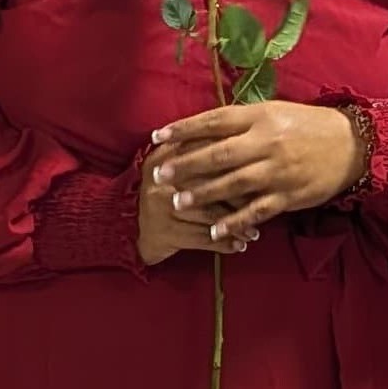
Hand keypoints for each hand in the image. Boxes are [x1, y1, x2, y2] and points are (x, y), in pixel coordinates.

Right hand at [136, 156, 256, 266]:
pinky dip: (223, 244)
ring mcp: (162, 207)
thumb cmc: (160, 191)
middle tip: (263, 205)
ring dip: (237, 225)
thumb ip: (197, 149)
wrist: (124, 224)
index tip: (259, 172)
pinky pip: (202, 239)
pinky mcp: (165, 233)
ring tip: (254, 232)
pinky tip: (238, 246)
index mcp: (167, 154)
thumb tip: (241, 141)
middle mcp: (163, 179)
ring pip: (211, 215)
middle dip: (242, 198)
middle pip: (212, 185)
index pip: (208, 153)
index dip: (237, 164)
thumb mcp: (171, 164)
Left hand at [148, 100, 364, 238]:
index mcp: (260, 117)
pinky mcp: (289, 195)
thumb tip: (203, 127)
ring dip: (203, 194)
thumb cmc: (308, 126)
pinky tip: (216, 231)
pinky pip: (257, 211)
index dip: (184, 128)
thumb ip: (242, 121)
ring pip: (234, 184)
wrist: (351, 145)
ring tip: (177, 202)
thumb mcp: (275, 112)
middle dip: (186, 165)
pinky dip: (235, 222)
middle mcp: (267, 142)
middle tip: (159, 175)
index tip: (158, 136)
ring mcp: (278, 171)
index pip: (214, 121)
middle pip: (219, 154)